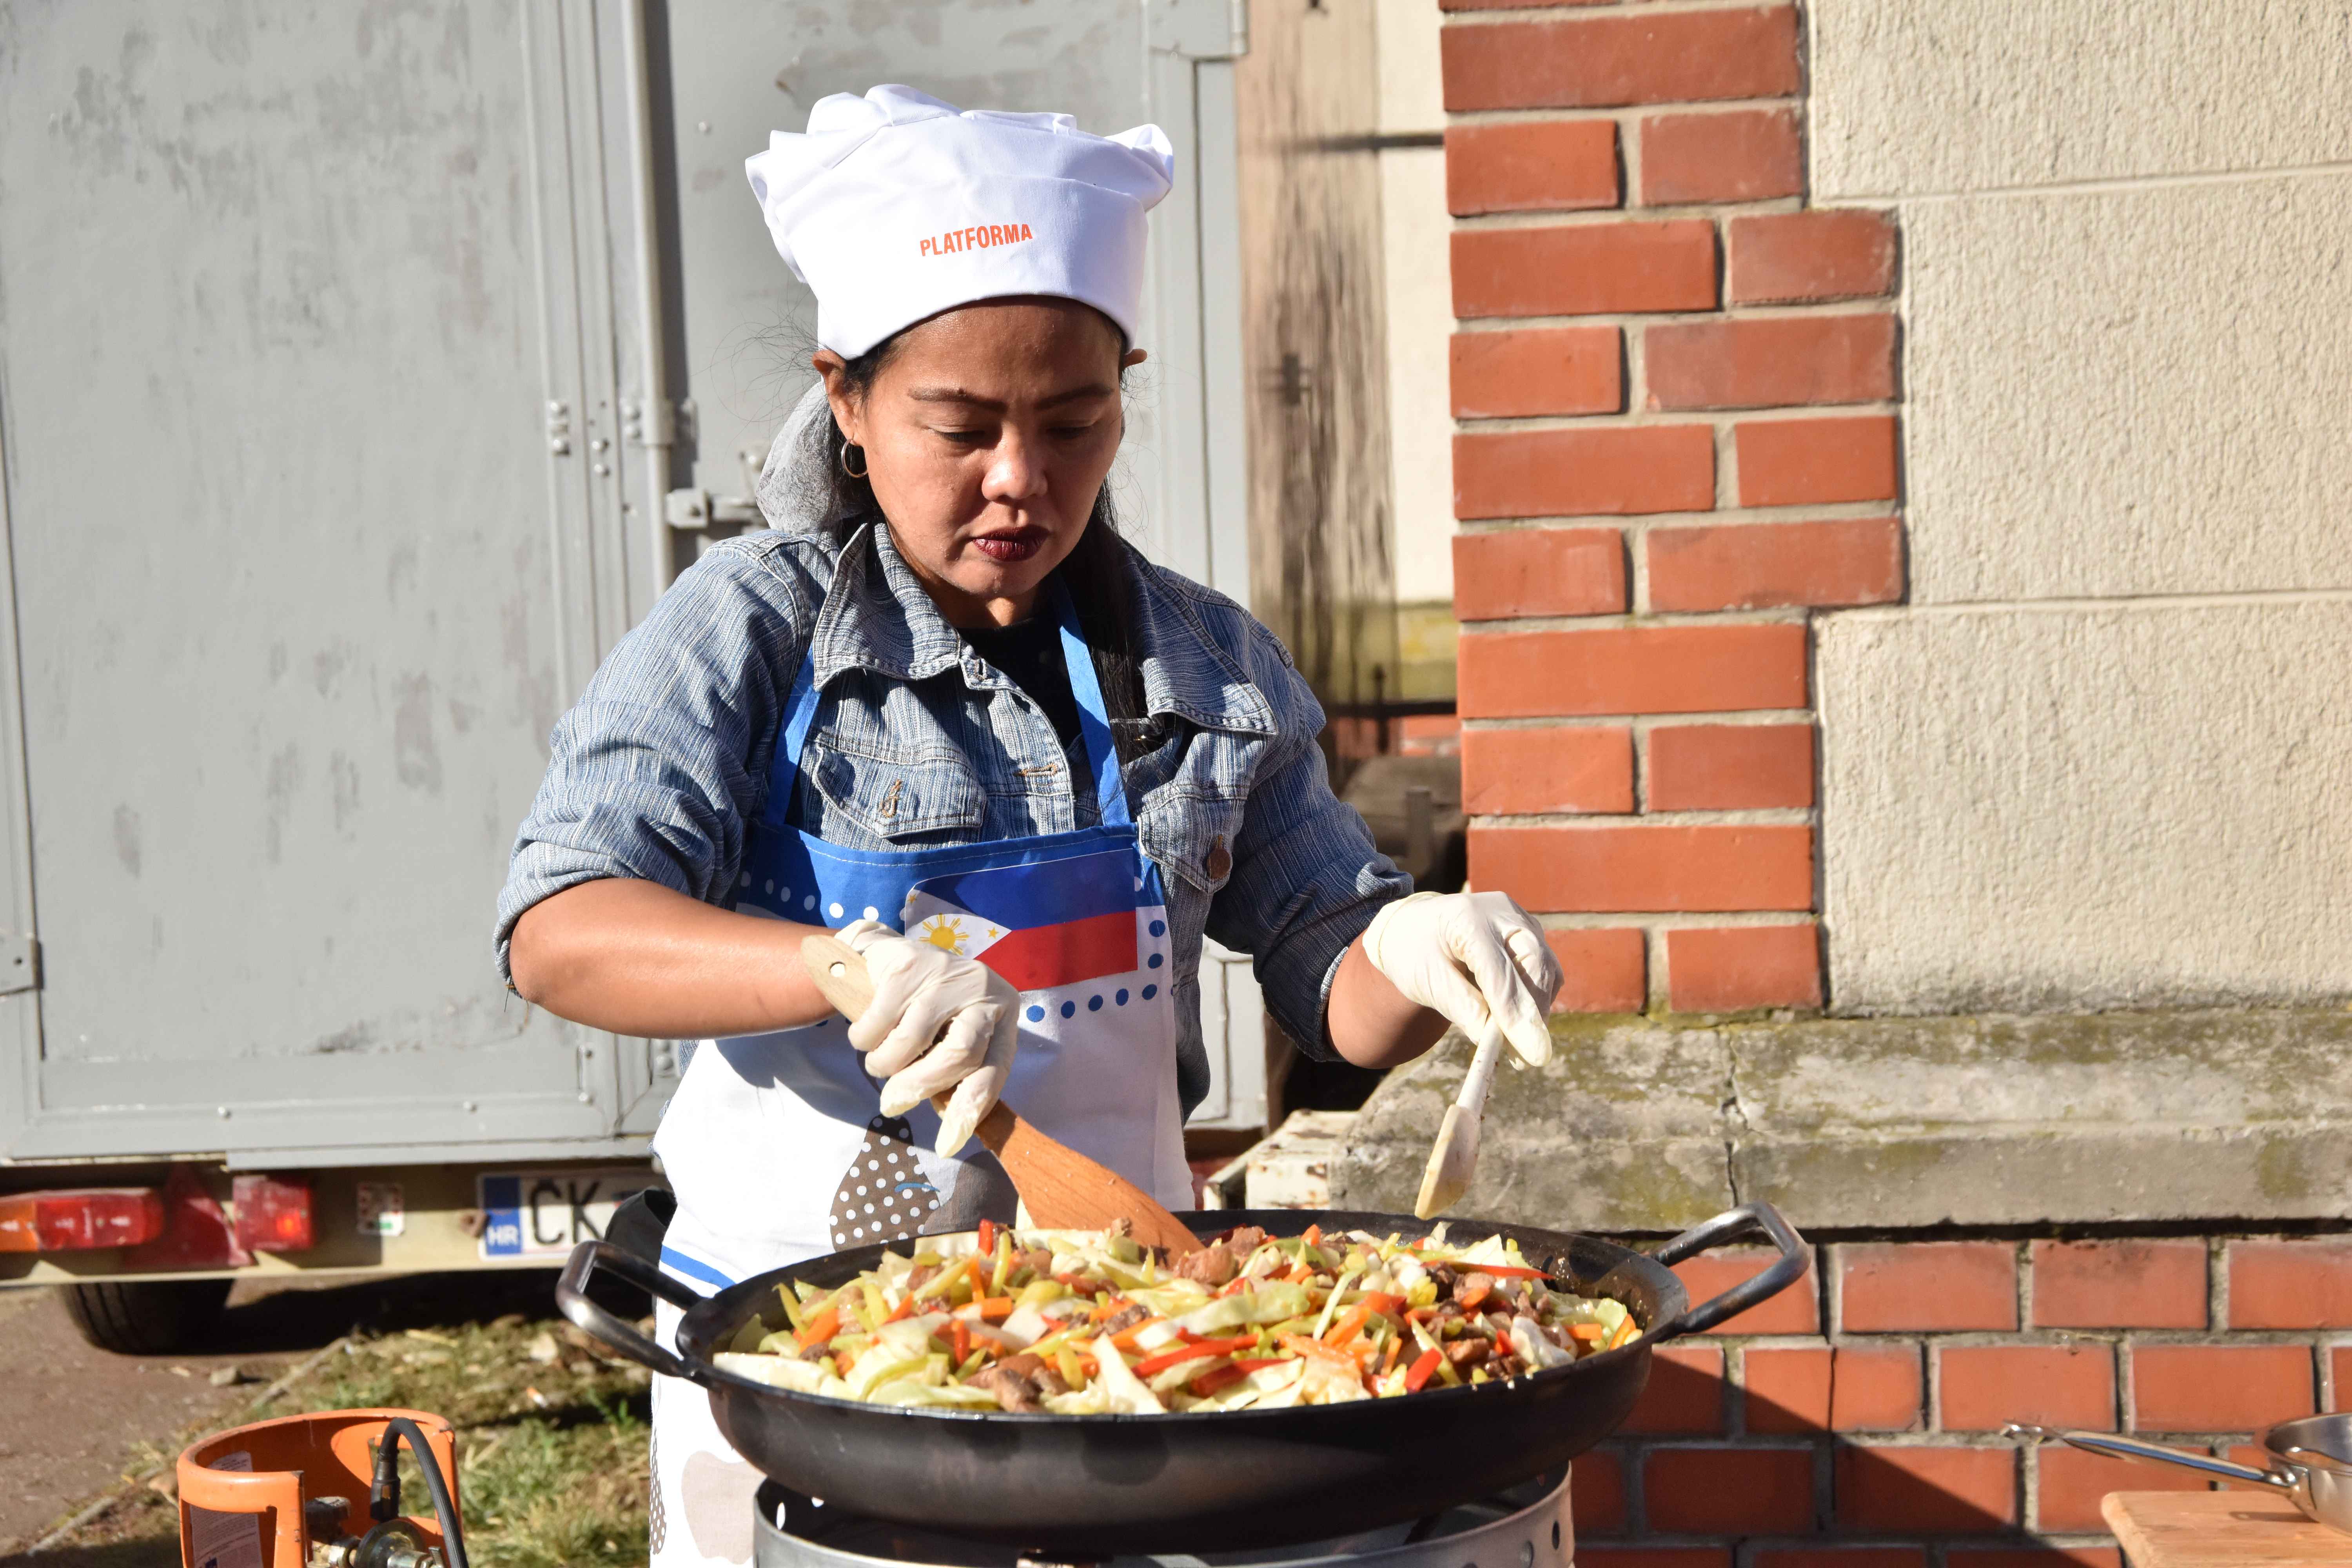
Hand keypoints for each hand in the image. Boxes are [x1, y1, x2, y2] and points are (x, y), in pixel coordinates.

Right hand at [835, 919, 1018, 1155]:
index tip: (946, 1145)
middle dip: (920, 1086)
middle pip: (960, 1054)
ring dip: (885, 1063)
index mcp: (1003, 1014)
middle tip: (892, 1103)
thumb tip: (952, 1133)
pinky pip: (878, 1024)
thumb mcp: (950, 1038)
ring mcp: (945, 974)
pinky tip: (867, 1032)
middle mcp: (983, 988)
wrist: (887, 954)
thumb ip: (955, 1076)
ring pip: (913, 1041)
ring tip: (879, 1060)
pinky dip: (865, 1040)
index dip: (970, 1110)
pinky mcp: (907, 965)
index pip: (994, 1069)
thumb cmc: (926, 1009)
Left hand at [1359, 891, 1561, 1067]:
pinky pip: (1544, 969)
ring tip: (1517, 1045)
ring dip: (1537, 1009)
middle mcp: (1501, 913)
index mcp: (1467, 919)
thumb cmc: (1415, 954)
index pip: (1499, 971)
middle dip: (1534, 1012)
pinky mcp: (1529, 933)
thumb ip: (1461, 1007)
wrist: (1413, 926)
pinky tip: (1515, 1020)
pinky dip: (1535, 998)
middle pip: (1534, 962)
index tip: (1534, 1054)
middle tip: (1528, 1056)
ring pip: (1545, 968)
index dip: (1517, 1013)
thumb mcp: (1426, 982)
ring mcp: (1519, 920)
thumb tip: (1492, 1040)